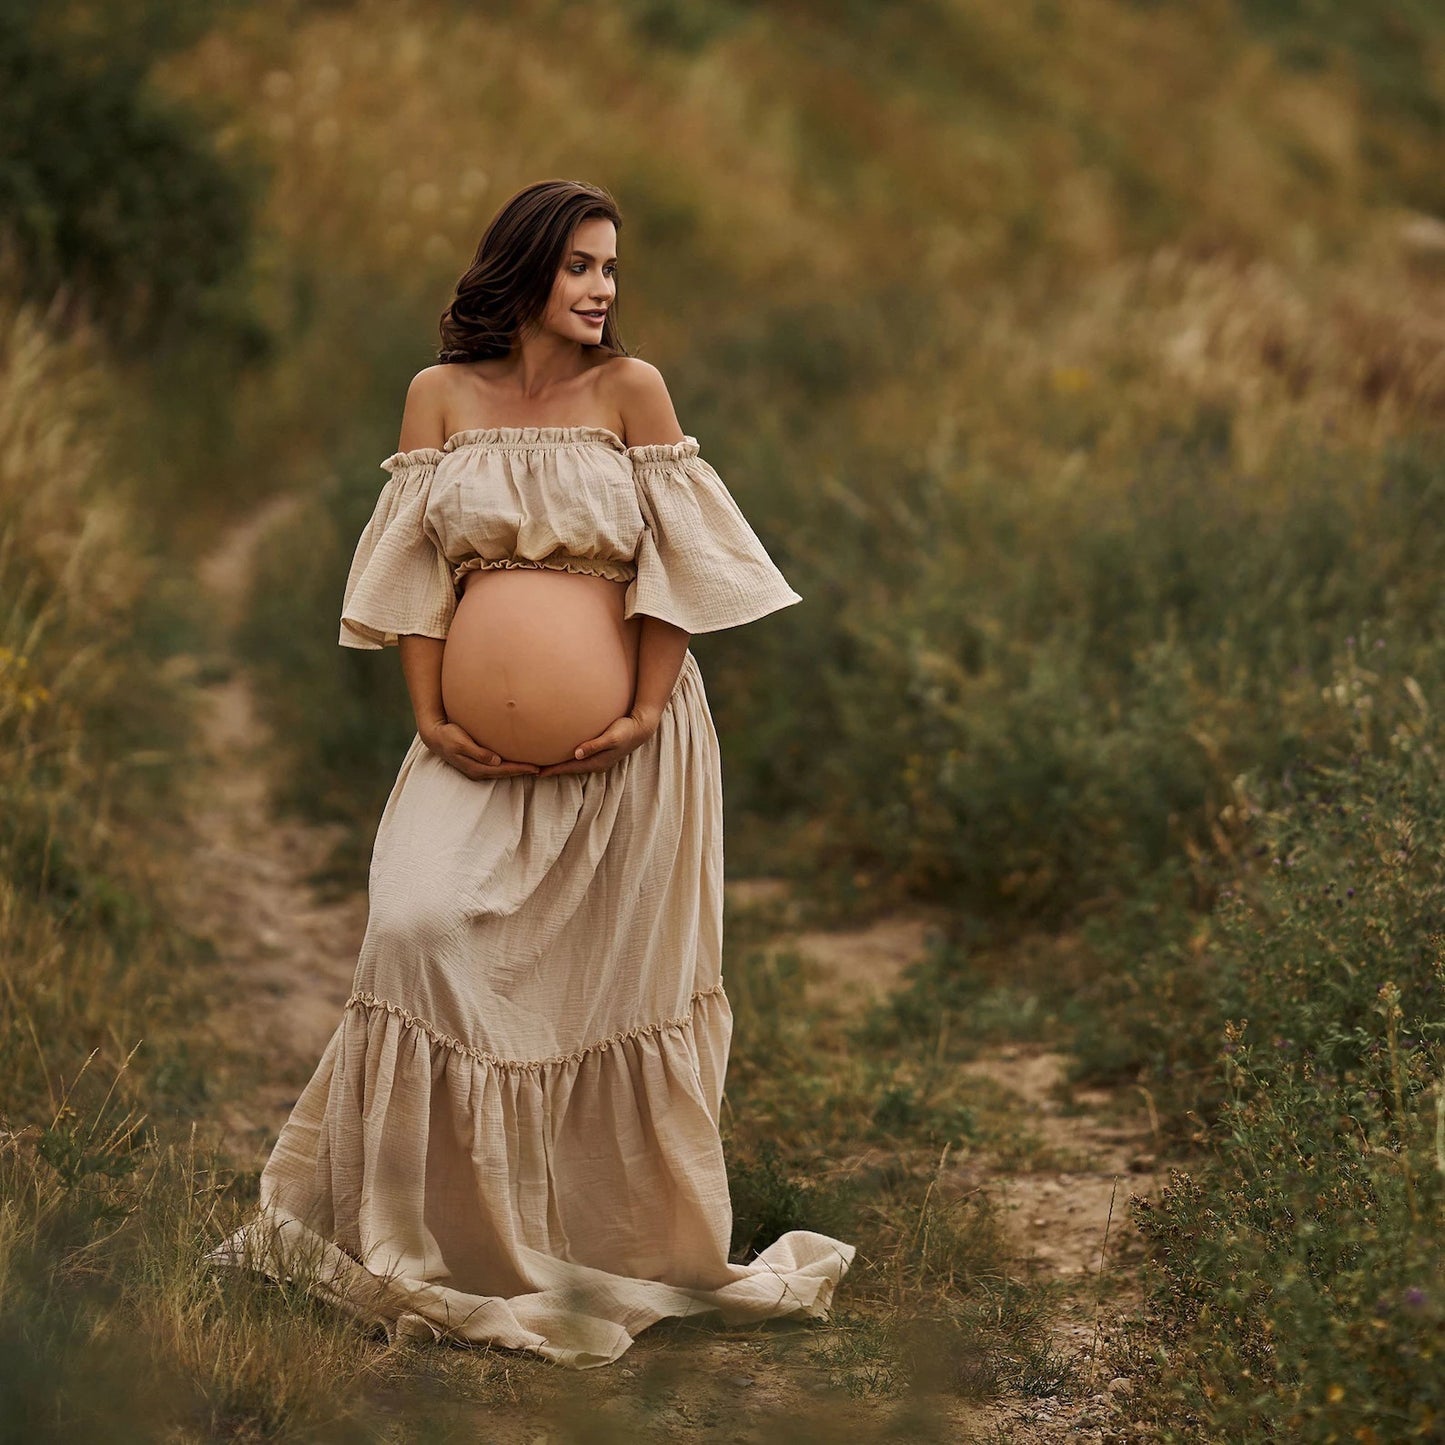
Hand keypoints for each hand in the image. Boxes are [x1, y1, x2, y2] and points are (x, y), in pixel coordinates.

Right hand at [420, 719, 539, 778]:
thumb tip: (495, 760)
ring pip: (503, 771)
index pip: (504, 770)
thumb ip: (477, 752)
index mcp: (476, 768)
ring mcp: (478, 769)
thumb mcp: (460, 743)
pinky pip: (497, 767)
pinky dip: (509, 765)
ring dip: (517, 769)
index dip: (520, 769)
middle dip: (523, 771)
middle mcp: (479, 771)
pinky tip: (516, 760)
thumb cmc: (448, 736)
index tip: (536, 767)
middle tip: (543, 768)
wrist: (435, 736)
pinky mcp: (477, 763)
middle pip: (506, 773)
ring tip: (534, 766)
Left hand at [534, 710, 656, 776]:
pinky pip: (580, 759)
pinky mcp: (600, 753)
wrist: (641, 728)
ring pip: (575, 765)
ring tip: (546, 765)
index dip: (555, 770)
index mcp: (597, 762)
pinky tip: (564, 755)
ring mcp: (599, 760)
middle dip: (554, 770)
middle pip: (571, 769)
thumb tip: (577, 754)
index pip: (571, 768)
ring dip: (561, 766)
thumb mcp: (611, 737)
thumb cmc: (626, 730)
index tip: (538, 772)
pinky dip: (570, 759)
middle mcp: (597, 764)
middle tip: (536, 770)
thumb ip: (595, 745)